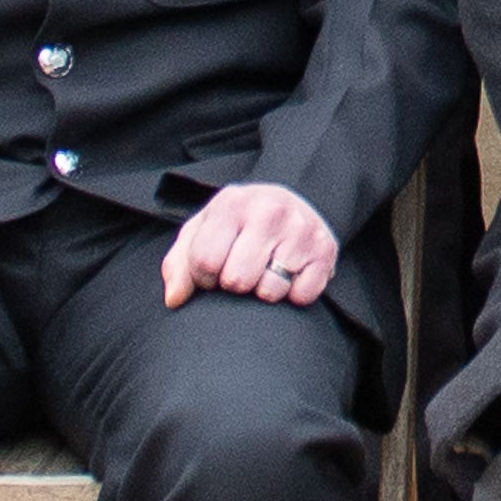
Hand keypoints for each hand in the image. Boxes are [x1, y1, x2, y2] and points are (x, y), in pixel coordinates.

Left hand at [164, 181, 338, 307]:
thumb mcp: (202, 231)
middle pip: (237, 280)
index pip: (204, 261)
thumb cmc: (237, 224)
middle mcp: (269, 212)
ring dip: (263, 291)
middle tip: (239, 270)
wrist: (289, 202)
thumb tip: (175, 299)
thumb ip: (179, 264)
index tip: (211, 274)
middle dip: (233, 284)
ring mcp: (300, 230)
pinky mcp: (325, 251)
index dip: (203, 279)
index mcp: (232, 203)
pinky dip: (292, 295)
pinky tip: (288, 275)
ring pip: (269, 291)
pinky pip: (301, 296)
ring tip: (264, 271)